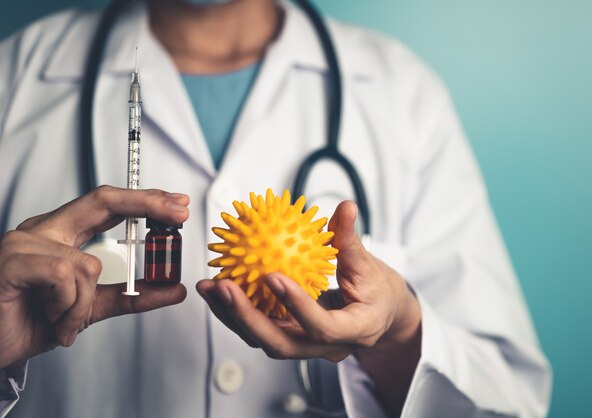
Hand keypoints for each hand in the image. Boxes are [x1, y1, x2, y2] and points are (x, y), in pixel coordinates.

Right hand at [0, 186, 188, 368]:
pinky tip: (49, 317)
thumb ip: (132, 295)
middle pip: (102, 200)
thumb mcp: (92, 306)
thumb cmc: (31, 321)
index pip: (107, 204)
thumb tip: (175, 289)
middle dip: (146, 202)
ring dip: (85, 304)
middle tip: (178, 212)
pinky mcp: (12, 262)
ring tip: (65, 321)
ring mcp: (25, 243)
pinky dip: (67, 306)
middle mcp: (44, 230)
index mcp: (62, 234)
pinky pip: (65, 277)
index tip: (177, 203)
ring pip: (89, 264)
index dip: (144, 200)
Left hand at [197, 201, 420, 361]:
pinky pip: (262, 329)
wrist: (380, 318)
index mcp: (354, 331)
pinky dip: (237, 312)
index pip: (322, 327)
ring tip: (209, 287)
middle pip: (282, 345)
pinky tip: (218, 289)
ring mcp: (306, 347)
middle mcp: (325, 347)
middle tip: (224, 287)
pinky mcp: (292, 338)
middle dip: (247, 318)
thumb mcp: (370, 266)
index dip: (296, 305)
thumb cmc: (378, 293)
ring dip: (233, 316)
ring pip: (265, 340)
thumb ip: (351, 240)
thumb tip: (344, 207)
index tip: (272, 275)